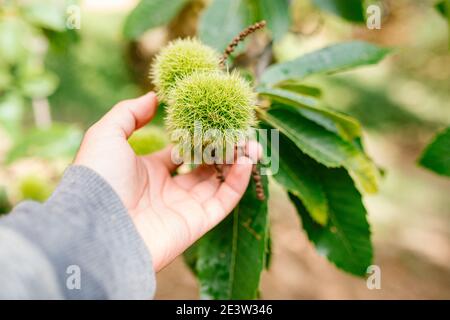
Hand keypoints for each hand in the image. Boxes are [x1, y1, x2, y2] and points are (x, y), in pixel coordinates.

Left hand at [74, 93, 254, 270]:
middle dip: (223, 150)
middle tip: (240, 132)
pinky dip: (239, 180)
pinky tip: (246, 159)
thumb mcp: (106, 135)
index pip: (181, 153)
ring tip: (251, 143)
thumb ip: (129, 113)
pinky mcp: (197, 223)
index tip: (214, 121)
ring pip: (219, 183)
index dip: (197, 137)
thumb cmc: (98, 178)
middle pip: (204, 168)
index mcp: (148, 172)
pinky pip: (225, 200)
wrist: (96, 226)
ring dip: (237, 162)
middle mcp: (168, 191)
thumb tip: (153, 96)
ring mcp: (183, 208)